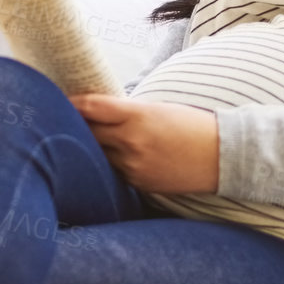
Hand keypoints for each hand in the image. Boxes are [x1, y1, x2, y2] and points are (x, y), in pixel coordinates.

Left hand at [66, 93, 218, 194]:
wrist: (222, 156)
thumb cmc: (192, 125)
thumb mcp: (158, 109)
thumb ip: (126, 111)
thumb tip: (98, 112)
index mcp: (137, 115)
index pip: (91, 107)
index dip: (72, 104)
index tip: (62, 100)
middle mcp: (131, 141)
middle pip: (88, 132)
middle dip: (76, 126)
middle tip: (61, 119)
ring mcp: (133, 165)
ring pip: (98, 154)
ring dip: (92, 147)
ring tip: (82, 140)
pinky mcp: (138, 182)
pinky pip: (114, 171)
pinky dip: (111, 163)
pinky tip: (112, 158)